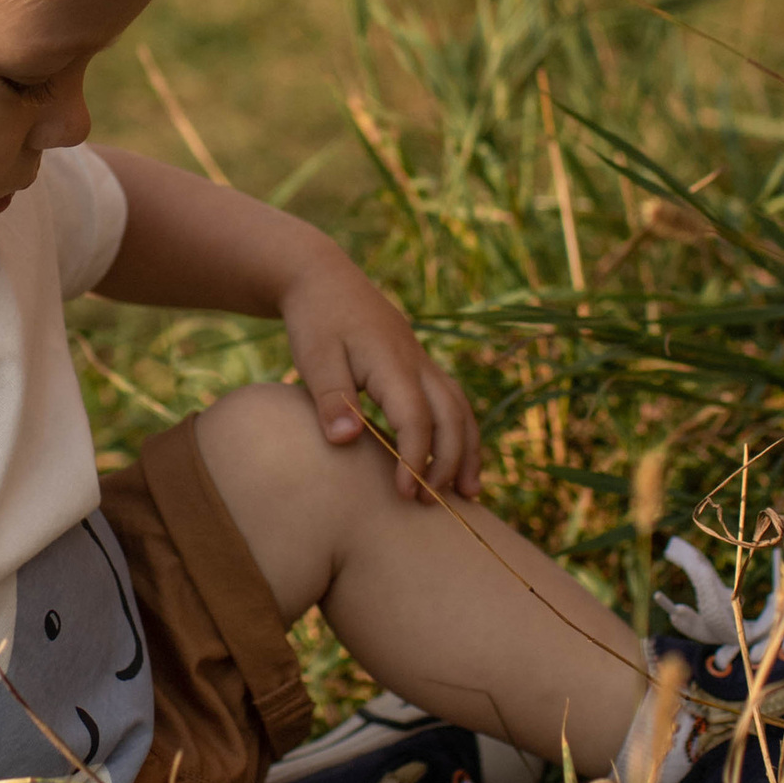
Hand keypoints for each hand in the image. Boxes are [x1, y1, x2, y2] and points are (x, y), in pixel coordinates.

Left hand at [278, 248, 481, 501]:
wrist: (322, 277)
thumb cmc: (315, 320)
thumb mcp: (314, 358)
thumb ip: (331, 399)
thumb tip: (347, 442)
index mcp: (392, 361)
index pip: (417, 418)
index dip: (415, 459)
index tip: (404, 494)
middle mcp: (417, 362)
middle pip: (452, 416)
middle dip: (449, 463)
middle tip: (432, 504)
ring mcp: (422, 361)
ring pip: (461, 408)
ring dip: (467, 451)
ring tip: (469, 494)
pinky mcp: (419, 365)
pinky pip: (452, 401)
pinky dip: (460, 432)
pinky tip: (455, 460)